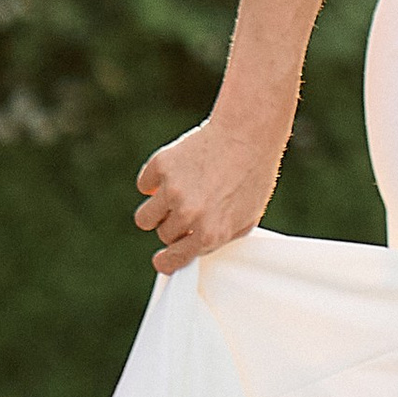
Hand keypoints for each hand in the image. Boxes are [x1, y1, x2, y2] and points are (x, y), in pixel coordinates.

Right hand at [135, 110, 284, 273]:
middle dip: (175, 225)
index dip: (167, 261)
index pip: (173, 261)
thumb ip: (220, 238)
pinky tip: (176, 172)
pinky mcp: (162, 166)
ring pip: (145, 217)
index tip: (163, 259)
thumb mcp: (247, 218)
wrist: (248, 135)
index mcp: (211, 233)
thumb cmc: (253, 177)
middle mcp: (189, 215)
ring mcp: (173, 190)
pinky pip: (145, 184)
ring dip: (158, 209)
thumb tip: (195, 251)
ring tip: (177, 194)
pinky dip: (155, 181)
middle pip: (163, 235)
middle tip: (192, 206)